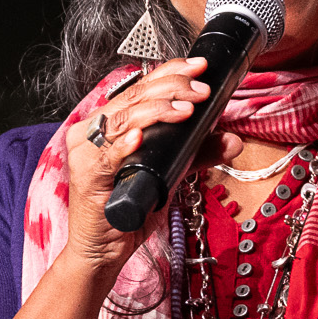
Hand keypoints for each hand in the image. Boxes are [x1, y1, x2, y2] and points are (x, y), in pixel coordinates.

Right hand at [0, 55, 213, 318]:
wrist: (104, 252)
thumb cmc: (130, 210)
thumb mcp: (169, 174)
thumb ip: (197, 154)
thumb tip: (231, 139)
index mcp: (108, 124)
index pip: (139, 88)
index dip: (169, 72)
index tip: (199, 66)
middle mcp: (92, 131)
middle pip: (132, 98)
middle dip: (171, 88)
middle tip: (202, 89)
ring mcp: (86, 152)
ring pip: (123, 118)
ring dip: (157, 110)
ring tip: (187, 108)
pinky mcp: (86, 176)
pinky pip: (107, 155)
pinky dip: (126, 144)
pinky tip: (142, 137)